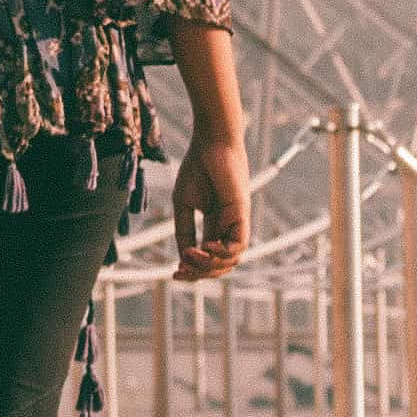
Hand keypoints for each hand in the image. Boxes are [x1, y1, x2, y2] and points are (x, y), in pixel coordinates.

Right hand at [174, 133, 246, 277]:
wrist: (210, 143)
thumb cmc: (197, 167)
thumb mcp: (184, 204)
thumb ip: (185, 230)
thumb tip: (184, 256)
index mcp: (214, 225)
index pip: (207, 257)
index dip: (192, 269)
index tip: (174, 272)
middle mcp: (228, 227)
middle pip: (220, 264)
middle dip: (200, 273)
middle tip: (181, 270)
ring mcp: (237, 222)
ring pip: (231, 260)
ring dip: (209, 265)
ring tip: (191, 255)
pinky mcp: (242, 214)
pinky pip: (238, 245)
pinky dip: (222, 253)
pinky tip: (205, 247)